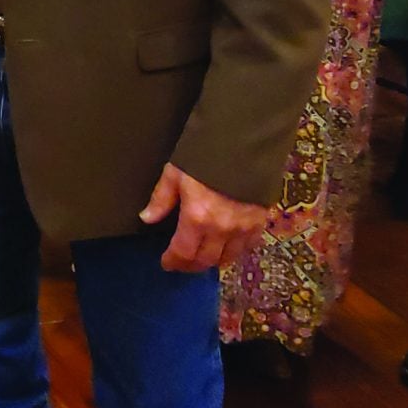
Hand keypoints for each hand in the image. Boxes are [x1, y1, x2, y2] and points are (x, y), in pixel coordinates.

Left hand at [141, 165, 263, 272]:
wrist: (245, 141)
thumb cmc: (205, 154)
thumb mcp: (176, 173)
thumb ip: (161, 199)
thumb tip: (146, 218)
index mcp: (197, 217)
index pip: (183, 252)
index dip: (173, 261)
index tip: (166, 262)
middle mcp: (221, 229)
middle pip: (205, 260)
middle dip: (191, 265)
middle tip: (182, 264)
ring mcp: (243, 227)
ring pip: (228, 258)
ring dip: (213, 261)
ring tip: (203, 257)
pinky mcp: (260, 221)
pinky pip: (248, 246)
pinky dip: (236, 251)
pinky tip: (228, 247)